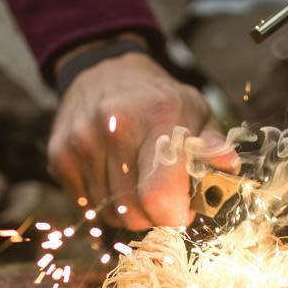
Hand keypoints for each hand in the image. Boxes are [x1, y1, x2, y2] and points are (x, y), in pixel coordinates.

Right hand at [47, 49, 237, 229]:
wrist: (103, 70)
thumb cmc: (158, 100)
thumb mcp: (195, 111)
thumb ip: (212, 143)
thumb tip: (227, 165)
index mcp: (158, 118)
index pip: (159, 197)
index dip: (174, 217)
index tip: (182, 210)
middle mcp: (115, 129)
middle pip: (134, 214)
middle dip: (153, 216)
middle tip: (160, 195)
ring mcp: (82, 143)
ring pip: (109, 216)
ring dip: (127, 210)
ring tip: (135, 180)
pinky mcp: (60, 156)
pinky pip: (86, 207)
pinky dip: (103, 203)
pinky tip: (112, 176)